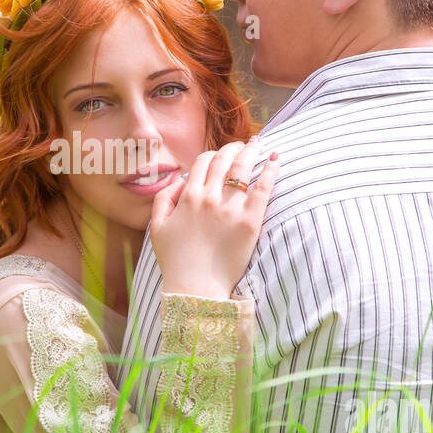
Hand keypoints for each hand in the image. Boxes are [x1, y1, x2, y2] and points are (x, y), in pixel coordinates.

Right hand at [148, 137, 279, 299]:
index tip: (221, 154)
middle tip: (244, 145)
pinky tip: (275, 159)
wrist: (195, 288)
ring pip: (243, 169)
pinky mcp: (250, 222)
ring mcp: (230, 209)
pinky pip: (263, 188)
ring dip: (252, 151)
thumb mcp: (157, 228)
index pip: (202, 162)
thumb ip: (162, 200)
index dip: (213, 154)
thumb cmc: (176, 261)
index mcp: (187, 197)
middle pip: (224, 161)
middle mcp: (209, 198)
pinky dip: (270, 170)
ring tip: (259, 144)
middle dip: (234, 148)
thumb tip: (177, 182)